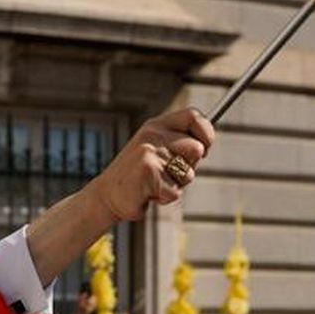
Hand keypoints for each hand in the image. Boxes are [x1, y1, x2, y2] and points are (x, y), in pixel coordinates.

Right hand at [87, 108, 214, 220]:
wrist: (107, 195)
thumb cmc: (139, 176)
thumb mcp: (157, 151)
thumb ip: (179, 145)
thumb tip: (206, 144)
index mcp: (156, 126)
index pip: (192, 116)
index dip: (206, 131)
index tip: (207, 146)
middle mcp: (153, 135)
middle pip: (196, 148)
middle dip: (190, 167)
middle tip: (168, 173)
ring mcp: (150, 152)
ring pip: (188, 174)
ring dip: (176, 185)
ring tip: (155, 183)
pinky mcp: (148, 171)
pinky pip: (175, 191)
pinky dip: (164, 198)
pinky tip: (147, 193)